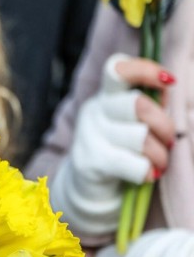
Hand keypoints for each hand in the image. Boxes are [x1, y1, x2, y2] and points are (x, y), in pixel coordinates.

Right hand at [50, 53, 175, 238]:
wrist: (88, 186)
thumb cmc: (119, 149)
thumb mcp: (132, 122)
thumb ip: (149, 104)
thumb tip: (167, 91)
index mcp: (106, 96)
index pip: (117, 70)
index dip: (145, 70)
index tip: (168, 82)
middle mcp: (94, 112)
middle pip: (138, 104)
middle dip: (164, 125)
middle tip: (168, 140)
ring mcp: (89, 137)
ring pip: (140, 137)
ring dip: (160, 155)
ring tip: (158, 163)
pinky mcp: (91, 162)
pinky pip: (133, 164)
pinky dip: (148, 172)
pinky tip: (148, 175)